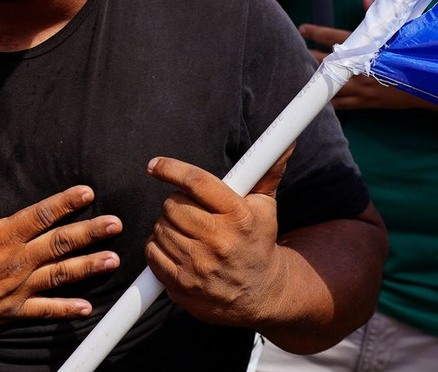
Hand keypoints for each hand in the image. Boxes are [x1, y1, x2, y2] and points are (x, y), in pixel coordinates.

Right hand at [0, 150, 121, 336]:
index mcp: (2, 235)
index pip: (41, 214)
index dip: (66, 202)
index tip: (88, 193)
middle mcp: (15, 262)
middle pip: (59, 244)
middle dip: (90, 233)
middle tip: (115, 225)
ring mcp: (15, 289)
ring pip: (59, 276)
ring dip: (88, 267)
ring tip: (113, 260)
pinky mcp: (9, 311)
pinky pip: (43, 311)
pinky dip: (65, 309)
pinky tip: (86, 306)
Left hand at [145, 149, 291, 327]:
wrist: (262, 296)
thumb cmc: (258, 241)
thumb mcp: (265, 206)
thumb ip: (267, 169)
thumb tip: (285, 141)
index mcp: (238, 217)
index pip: (196, 181)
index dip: (170, 169)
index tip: (155, 166)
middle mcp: (219, 242)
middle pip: (173, 205)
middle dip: (175, 203)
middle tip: (188, 210)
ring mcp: (200, 267)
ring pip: (160, 228)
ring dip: (166, 225)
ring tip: (185, 231)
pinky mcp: (183, 286)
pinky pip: (152, 253)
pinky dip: (157, 247)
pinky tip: (175, 248)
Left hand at [301, 0, 425, 111]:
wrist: (430, 84)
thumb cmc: (413, 54)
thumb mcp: (398, 33)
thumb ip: (377, 17)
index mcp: (367, 49)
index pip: (335, 37)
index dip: (316, 32)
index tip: (303, 28)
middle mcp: (361, 69)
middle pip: (327, 63)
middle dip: (309, 56)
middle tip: (294, 50)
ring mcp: (362, 88)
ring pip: (330, 85)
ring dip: (315, 79)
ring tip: (300, 73)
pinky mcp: (367, 102)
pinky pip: (341, 105)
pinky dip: (328, 101)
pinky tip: (317, 99)